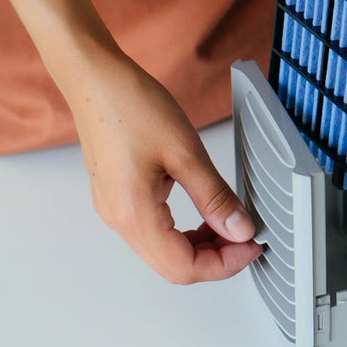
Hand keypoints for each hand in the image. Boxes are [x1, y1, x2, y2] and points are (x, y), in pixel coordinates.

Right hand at [70, 52, 260, 283]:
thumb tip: (240, 230)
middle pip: (173, 266)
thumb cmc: (131, 105)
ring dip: (200, 246)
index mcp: (134, 213)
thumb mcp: (185, 151)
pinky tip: (203, 212)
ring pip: (164, 252)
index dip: (225, 264)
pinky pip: (154, 232)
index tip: (250, 245)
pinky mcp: (117, 198)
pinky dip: (183, 231)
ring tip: (228, 223)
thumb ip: (215, 197)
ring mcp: (115, 210)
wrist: (95, 78)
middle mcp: (119, 219)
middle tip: (245, 235)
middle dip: (215, 258)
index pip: (184, 267)